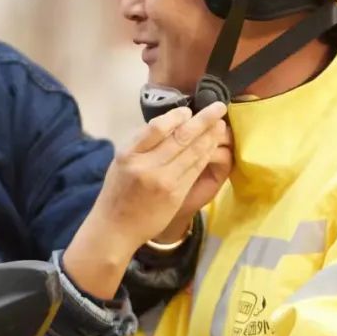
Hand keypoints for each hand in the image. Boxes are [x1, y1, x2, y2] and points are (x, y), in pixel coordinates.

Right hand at [63, 102, 229, 297]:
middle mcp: (146, 166)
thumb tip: (168, 123)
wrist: (115, 229)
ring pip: (193, 153)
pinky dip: (206, 155)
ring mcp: (163, 181)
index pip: (156, 127)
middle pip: (181, 137)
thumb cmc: (118, 192)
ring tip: (220, 124)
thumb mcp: (120, 163)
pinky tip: (213, 146)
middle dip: (203, 120)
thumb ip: (141, 144)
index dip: (177, 116)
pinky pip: (195, 169)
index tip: (188, 111)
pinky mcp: (175, 194)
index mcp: (129, 154)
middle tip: (219, 106)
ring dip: (210, 136)